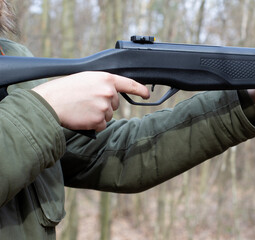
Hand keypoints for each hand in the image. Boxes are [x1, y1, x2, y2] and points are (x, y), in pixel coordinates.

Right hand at [32, 71, 149, 131]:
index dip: (140, 90)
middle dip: (104, 105)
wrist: (50, 102)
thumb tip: (113, 92)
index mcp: (105, 78)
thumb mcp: (87, 78)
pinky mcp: (99, 120)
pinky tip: (83, 117)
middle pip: (115, 104)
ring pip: (108, 115)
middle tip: (86, 102)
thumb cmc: (65, 89)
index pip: (129, 84)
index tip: (147, 94)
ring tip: (82, 108)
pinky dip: (94, 125)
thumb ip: (103, 83)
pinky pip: (102, 125)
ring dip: (98, 115)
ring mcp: (104, 106)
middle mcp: (108, 92)